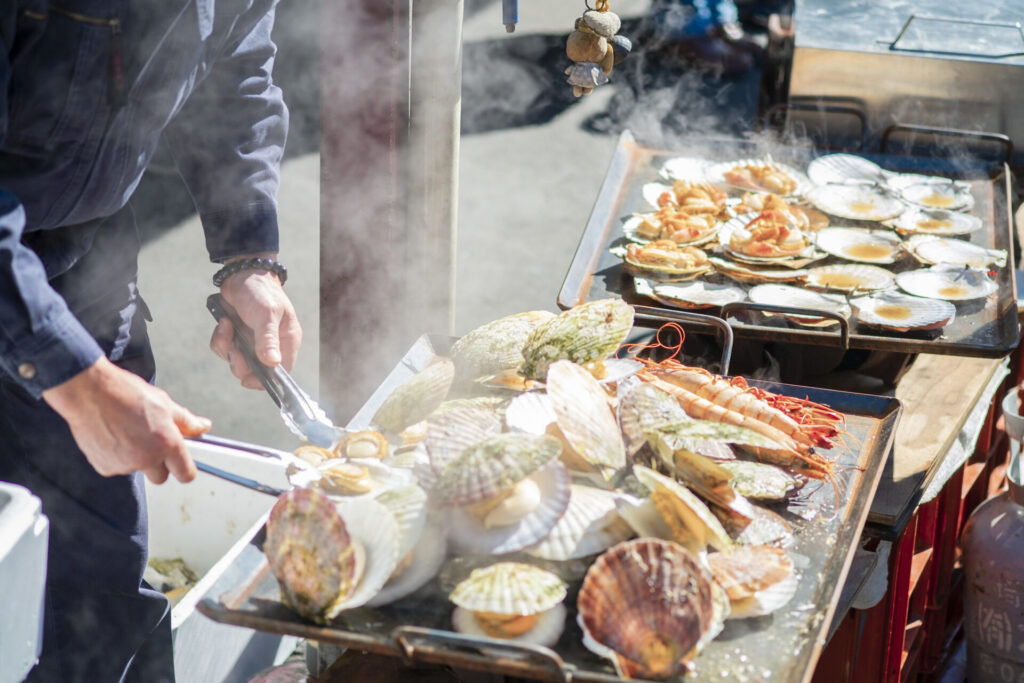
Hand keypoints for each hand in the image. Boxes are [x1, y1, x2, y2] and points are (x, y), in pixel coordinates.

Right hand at [42, 357, 210, 483]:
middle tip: (150, 440)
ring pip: (137, 469)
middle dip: (159, 464)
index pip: (186, 474)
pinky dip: (117, 457)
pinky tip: (112, 436)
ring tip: (127, 431)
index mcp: (167, 443)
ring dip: (136, 458)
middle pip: (161, 476)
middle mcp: (147, 458)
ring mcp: (124, 465)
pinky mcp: (104, 467)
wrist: (88, 391)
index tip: (181, 463)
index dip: (185, 469)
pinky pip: (117, 468)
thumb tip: (204, 427)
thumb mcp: (164, 403)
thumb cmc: (126, 393)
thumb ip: (186, 421)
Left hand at [210, 254, 301, 389]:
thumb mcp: (266, 313)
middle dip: (239, 363)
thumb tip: (272, 363)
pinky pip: (226, 349)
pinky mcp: (238, 336)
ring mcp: (253, 341)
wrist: (241, 273)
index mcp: (287, 341)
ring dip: (227, 348)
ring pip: (237, 361)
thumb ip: (268, 339)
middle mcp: (271, 345)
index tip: (248, 380)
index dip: (266, 380)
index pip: (281, 371)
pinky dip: (220, 339)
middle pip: (256, 371)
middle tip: (234, 350)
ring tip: (226, 327)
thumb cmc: (261, 291)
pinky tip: (223, 323)